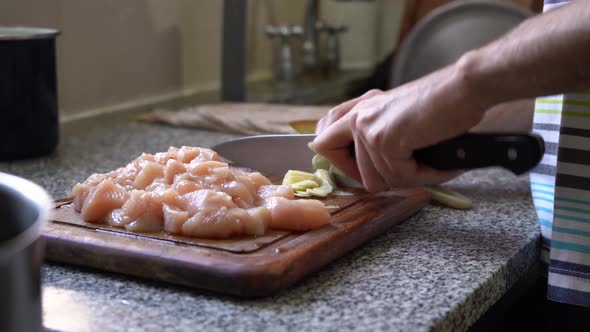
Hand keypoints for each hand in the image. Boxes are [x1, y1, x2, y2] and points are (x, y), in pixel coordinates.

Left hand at [314, 64, 493, 191]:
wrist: (464, 87)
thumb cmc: (441, 102)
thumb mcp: (397, 114)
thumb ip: (376, 133)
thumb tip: (368, 172)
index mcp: (359, 109)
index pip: (323, 142)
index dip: (341, 163)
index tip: (363, 170)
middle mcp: (358, 117)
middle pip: (351, 170)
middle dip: (378, 178)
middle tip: (405, 170)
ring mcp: (369, 129)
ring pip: (379, 180)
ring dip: (410, 176)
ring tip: (431, 159)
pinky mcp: (385, 141)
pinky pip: (401, 177)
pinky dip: (425, 175)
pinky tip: (439, 162)